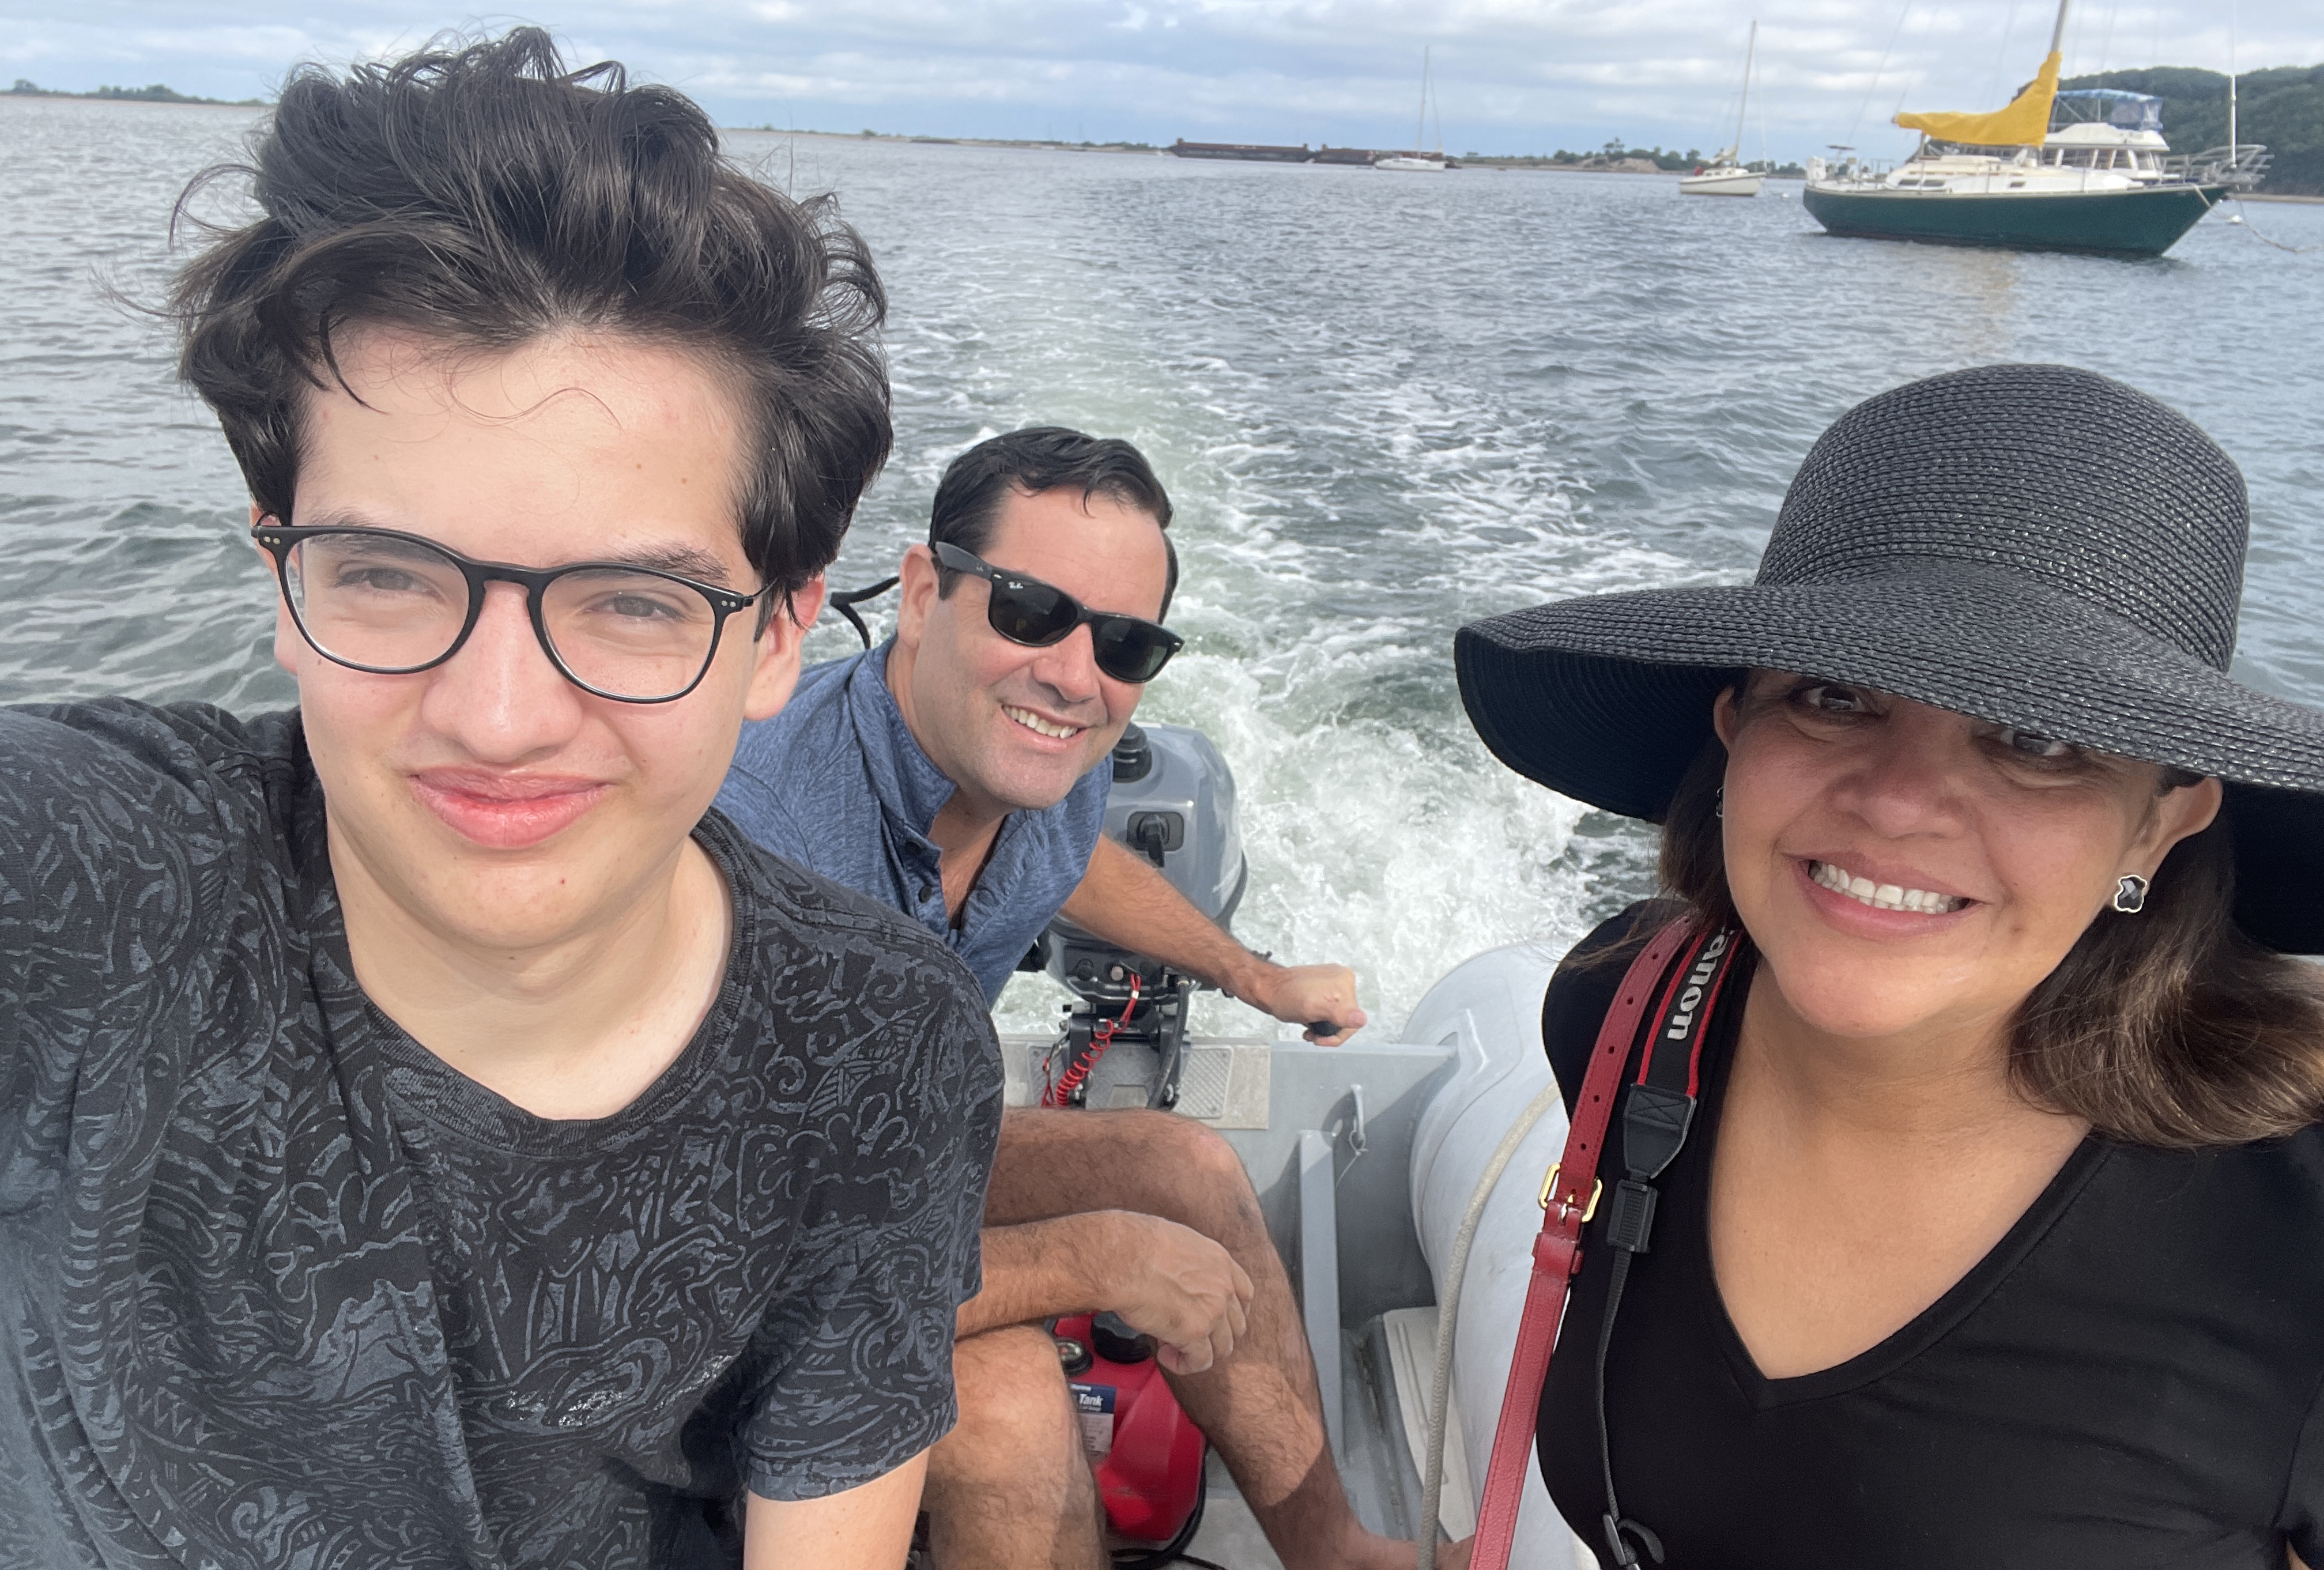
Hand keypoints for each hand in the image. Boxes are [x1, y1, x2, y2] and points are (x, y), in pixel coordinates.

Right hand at [1098, 1212, 1253, 1374]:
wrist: (1121, 1258)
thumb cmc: (1133, 1245)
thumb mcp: (1173, 1241)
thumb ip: (1186, 1263)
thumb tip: (1175, 1275)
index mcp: (1218, 1260)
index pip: (1243, 1293)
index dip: (1231, 1311)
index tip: (1217, 1318)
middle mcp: (1222, 1285)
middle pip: (1236, 1324)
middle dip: (1213, 1334)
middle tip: (1186, 1332)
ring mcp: (1212, 1310)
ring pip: (1222, 1347)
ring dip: (1200, 1351)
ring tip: (1172, 1346)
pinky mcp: (1195, 1333)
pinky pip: (1200, 1361)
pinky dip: (1184, 1364)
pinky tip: (1166, 1356)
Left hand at [1244, 962, 1366, 1044]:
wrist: (1268, 988)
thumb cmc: (1284, 997)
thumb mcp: (1312, 1009)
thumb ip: (1338, 1014)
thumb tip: (1360, 1019)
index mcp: (1344, 982)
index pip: (1353, 1019)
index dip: (1337, 1035)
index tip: (1320, 1039)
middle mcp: (1342, 979)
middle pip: (1346, 1017)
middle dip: (1329, 1030)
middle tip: (1311, 1033)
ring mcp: (1334, 981)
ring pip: (1338, 1014)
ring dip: (1324, 1024)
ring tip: (1308, 1025)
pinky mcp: (1325, 985)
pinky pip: (1331, 1007)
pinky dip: (1321, 1016)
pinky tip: (1309, 1018)